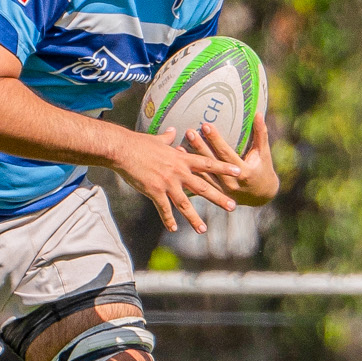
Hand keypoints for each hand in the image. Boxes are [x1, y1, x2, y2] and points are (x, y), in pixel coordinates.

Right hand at [109, 127, 242, 232]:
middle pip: (203, 187)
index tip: (239, 170)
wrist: (122, 149)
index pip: (207, 163)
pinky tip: (173, 229)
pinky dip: (168, 220)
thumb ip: (167, 137)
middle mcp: (178, 172)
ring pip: (185, 204)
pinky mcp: (154, 191)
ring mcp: (167, 183)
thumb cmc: (138, 143)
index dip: (224, 167)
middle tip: (233, 206)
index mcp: (180, 159)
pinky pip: (164, 209)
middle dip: (219, 198)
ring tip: (203, 230)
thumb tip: (172, 130)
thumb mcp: (156, 139)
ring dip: (194, 218)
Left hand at [187, 116, 279, 205]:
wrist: (261, 197)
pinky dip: (189, 175)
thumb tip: (258, 113)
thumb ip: (261, 134)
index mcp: (243, 172)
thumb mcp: (264, 153)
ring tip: (178, 147)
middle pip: (211, 163)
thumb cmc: (263, 170)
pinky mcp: (215, 194)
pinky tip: (180, 165)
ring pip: (203, 175)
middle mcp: (231, 183)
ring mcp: (222, 191)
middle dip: (199, 147)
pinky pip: (200, 185)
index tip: (205, 126)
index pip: (226, 153)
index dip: (215, 140)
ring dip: (191, 161)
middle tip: (189, 132)